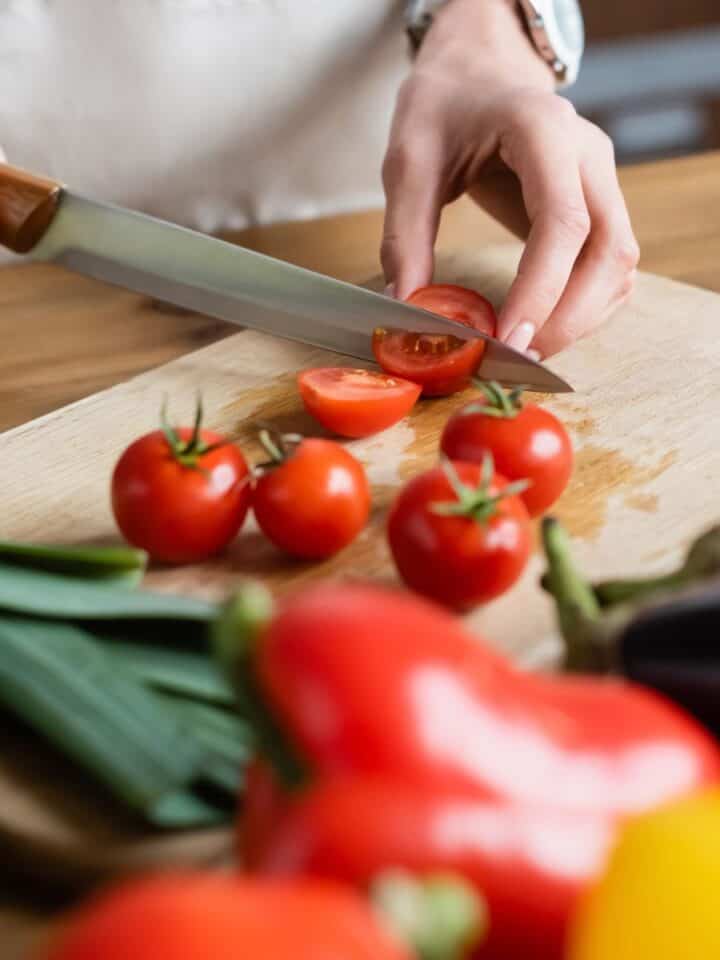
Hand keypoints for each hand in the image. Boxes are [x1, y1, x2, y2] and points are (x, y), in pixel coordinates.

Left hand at [381, 0, 638, 357]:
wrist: (477, 71)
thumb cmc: (444, 108)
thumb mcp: (408, 163)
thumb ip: (405, 236)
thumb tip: (406, 309)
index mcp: (543, 130)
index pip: (562, 223)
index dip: (541, 290)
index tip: (508, 339)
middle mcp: (588, 153)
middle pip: (607, 251)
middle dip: (567, 317)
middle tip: (516, 357)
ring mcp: (603, 178)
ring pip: (619, 264)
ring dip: (582, 317)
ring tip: (528, 349)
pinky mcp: (600, 202)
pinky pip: (612, 266)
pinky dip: (587, 305)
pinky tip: (545, 325)